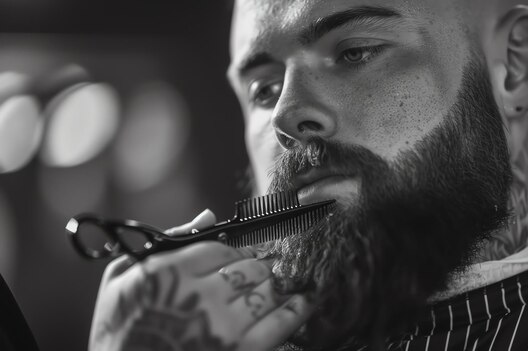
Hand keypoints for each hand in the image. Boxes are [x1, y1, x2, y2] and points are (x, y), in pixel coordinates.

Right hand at [89, 209, 314, 350]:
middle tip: (270, 264)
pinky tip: (306, 299)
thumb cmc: (117, 332)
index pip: (223, 247)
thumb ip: (166, 242)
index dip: (239, 248)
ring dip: (279, 281)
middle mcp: (202, 295)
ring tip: (286, 278)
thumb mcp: (122, 279)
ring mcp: (224, 325)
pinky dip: (299, 307)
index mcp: (170, 271)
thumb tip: (208, 216)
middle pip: (250, 267)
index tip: (248, 251)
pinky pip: (282, 322)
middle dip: (262, 263)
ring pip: (267, 289)